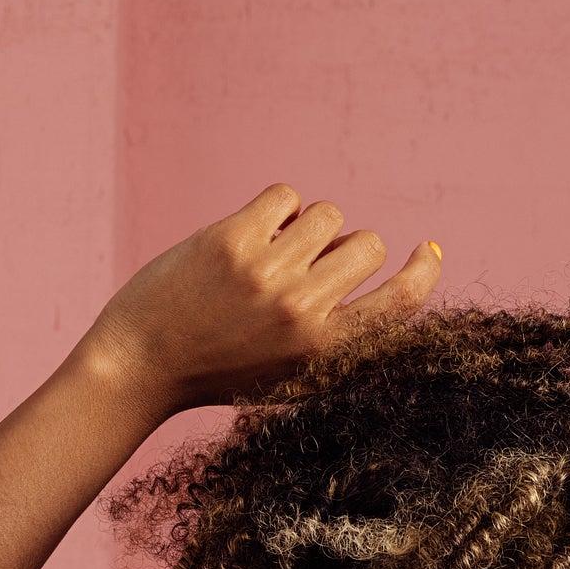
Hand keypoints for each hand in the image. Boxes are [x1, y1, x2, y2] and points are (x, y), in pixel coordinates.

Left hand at [87, 182, 441, 413]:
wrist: (142, 366)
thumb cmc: (221, 371)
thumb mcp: (292, 372)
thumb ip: (340, 333)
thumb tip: (386, 268)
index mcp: (325, 351)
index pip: (402, 302)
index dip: (423, 271)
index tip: (427, 251)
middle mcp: (303, 312)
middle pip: (367, 244)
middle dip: (344, 249)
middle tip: (303, 269)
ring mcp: (268, 273)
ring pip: (328, 215)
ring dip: (307, 227)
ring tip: (271, 256)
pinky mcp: (232, 240)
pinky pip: (285, 196)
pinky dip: (275, 210)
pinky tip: (249, 238)